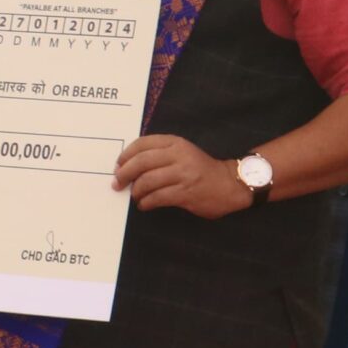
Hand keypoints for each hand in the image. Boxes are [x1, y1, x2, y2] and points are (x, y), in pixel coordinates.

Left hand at [113, 133, 249, 216]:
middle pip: (141, 162)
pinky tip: (144, 205)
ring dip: (135, 191)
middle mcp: (178, 155)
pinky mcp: (185, 193)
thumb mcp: (182, 152)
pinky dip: (146, 203)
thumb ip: (160, 154)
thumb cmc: (200, 169)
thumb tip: (128, 165)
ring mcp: (183, 174)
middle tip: (117, 183)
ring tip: (135, 196)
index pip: (142, 144)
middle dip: (124, 174)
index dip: (125, 156)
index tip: (117, 166)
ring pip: (147, 181)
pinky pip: (157, 198)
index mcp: (175, 143)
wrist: (229, 184)